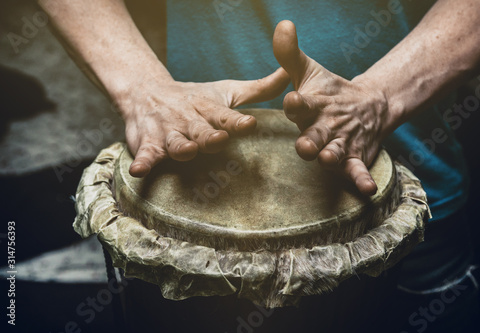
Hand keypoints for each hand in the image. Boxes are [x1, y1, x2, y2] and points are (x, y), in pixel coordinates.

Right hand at [117, 67, 288, 176]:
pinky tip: (139, 171)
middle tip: (220, 139)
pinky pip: (145, 154)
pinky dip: (142, 162)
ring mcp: (168, 132)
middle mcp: (190, 121)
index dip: (237, 122)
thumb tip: (290, 75)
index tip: (250, 124)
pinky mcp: (148, 143)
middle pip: (202, 131)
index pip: (226, 117)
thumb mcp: (227, 92)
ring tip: (188, 151)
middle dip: (211, 136)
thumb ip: (259, 89)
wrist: (147, 91)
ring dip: (181, 147)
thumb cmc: (196, 99)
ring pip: (175, 142)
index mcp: (210, 110)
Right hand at [273, 20, 390, 195]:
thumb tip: (284, 24)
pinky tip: (367, 189)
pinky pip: (355, 173)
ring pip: (329, 156)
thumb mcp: (310, 70)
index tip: (293, 100)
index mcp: (306, 111)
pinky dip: (360, 181)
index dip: (296, 105)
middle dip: (306, 143)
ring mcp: (335, 148)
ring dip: (329, 159)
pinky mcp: (353, 161)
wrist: (361, 108)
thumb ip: (291, 53)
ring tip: (329, 160)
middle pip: (310, 139)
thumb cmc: (328, 93)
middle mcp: (317, 133)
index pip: (298, 108)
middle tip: (303, 146)